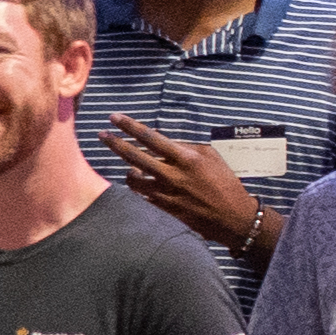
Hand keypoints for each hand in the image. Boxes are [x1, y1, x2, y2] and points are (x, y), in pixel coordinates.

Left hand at [103, 117, 262, 254]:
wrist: (233, 217)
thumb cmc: (225, 183)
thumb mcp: (210, 156)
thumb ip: (185, 145)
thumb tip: (159, 137)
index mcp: (186, 158)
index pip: (150, 138)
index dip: (129, 126)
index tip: (115, 118)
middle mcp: (173, 176)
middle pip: (134, 157)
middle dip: (115, 143)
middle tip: (102, 135)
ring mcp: (167, 195)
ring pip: (133, 181)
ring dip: (128, 172)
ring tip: (131, 170)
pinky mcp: (165, 211)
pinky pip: (142, 199)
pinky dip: (140, 192)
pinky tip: (143, 189)